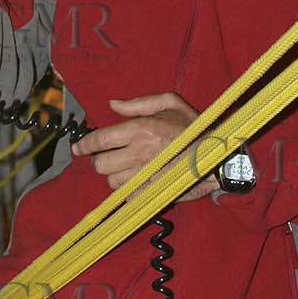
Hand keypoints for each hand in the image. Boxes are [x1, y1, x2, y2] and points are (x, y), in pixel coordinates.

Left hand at [71, 92, 218, 199]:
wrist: (219, 157)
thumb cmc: (195, 128)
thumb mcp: (170, 103)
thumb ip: (138, 103)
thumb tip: (112, 104)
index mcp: (141, 129)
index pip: (99, 140)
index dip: (84, 145)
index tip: (78, 147)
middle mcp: (139, 153)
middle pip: (100, 164)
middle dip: (100, 160)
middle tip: (108, 155)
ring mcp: (145, 176)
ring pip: (111, 182)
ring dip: (114, 175)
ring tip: (126, 167)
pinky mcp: (152, 193)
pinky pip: (126, 195)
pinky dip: (127, 189)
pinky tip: (137, 179)